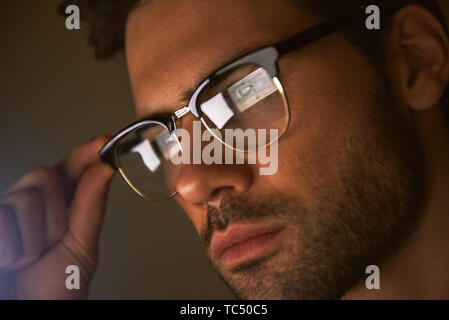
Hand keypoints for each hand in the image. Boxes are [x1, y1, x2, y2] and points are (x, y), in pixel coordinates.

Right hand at [0, 136, 114, 298]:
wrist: (33, 311)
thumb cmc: (56, 287)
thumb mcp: (80, 245)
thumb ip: (90, 206)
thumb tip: (104, 170)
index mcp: (55, 208)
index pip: (68, 171)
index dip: (84, 154)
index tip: (105, 141)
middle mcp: (26, 206)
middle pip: (44, 175)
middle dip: (55, 212)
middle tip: (50, 243)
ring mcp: (5, 214)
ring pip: (25, 198)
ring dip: (36, 237)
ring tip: (29, 259)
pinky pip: (4, 218)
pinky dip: (15, 249)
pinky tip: (11, 262)